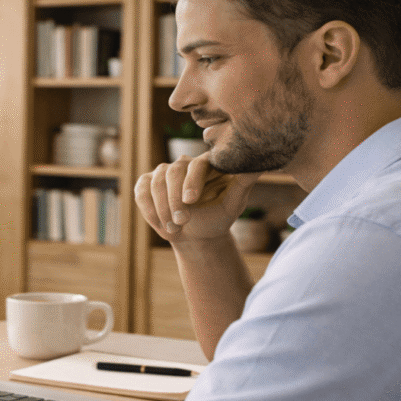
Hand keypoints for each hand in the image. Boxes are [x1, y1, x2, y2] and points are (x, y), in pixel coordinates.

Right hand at [134, 153, 259, 243]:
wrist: (197, 236)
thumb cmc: (218, 218)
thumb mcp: (233, 204)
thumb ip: (243, 183)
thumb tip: (259, 165)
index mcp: (206, 164)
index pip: (196, 165)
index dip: (191, 181)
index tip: (190, 201)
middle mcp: (183, 164)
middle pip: (172, 172)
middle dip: (174, 200)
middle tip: (182, 222)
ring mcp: (162, 172)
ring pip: (155, 183)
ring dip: (162, 208)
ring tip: (173, 229)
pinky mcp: (146, 184)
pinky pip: (141, 192)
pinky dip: (149, 209)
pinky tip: (160, 224)